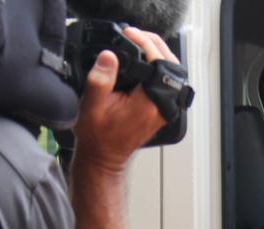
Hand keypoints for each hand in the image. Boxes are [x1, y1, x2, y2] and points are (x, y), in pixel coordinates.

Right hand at [72, 27, 178, 172]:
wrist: (104, 158)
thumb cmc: (98, 138)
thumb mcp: (91, 105)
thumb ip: (100, 79)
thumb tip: (108, 56)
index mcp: (148, 103)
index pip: (158, 63)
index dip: (145, 43)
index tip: (130, 34)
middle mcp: (161, 107)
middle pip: (171, 67)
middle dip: (155, 46)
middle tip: (136, 36)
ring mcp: (164, 110)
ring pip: (172, 75)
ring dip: (158, 56)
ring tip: (139, 45)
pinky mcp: (161, 110)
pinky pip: (166, 84)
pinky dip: (158, 69)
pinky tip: (144, 63)